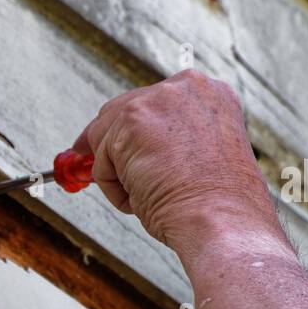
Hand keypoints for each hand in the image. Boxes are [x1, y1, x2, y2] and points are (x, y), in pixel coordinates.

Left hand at [72, 69, 279, 258]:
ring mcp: (159, 100)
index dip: (131, 125)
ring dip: (115, 171)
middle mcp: (186, 87)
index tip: (116, 140)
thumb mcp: (203, 159)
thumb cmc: (217, 206)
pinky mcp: (132, 121)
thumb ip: (171, 144)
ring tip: (143, 198)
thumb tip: (131, 152)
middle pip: (124, 108)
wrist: (222, 221)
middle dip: (105, 138)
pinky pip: (101, 159)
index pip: (156, 102)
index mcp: (211, 94)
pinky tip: (138, 199)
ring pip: (108, 135)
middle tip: (85, 156)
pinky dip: (111, 186)